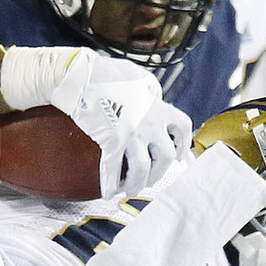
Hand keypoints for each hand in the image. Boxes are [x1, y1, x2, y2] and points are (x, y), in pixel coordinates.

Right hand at [48, 51, 191, 197]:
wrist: (83, 76)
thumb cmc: (106, 73)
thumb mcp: (136, 76)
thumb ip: (148, 89)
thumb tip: (153, 94)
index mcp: (157, 106)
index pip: (182, 127)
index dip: (183, 145)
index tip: (178, 155)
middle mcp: (149, 122)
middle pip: (166, 156)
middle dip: (159, 172)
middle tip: (150, 178)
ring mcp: (131, 134)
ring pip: (143, 169)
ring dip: (137, 184)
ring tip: (130, 190)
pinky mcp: (111, 142)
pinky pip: (113, 170)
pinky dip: (110, 184)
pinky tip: (108, 191)